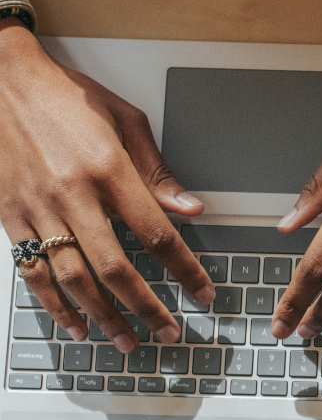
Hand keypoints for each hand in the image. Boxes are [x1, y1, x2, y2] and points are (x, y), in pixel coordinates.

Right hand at [0, 20, 213, 351]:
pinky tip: (75, 324)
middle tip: (169, 333)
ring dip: (104, 316)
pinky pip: (33, 270)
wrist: (1, 78)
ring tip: (127, 340)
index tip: (203, 293)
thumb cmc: (66, 97)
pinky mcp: (9, 215)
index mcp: (109, 169)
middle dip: (147, 308)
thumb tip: (191, 209)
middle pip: (116, 268)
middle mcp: (73, 194)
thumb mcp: (125, 122)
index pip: (157, 233)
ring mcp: (37, 208)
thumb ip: (157, 171)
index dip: (184, 270)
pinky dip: (54, 304)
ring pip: (74, 279)